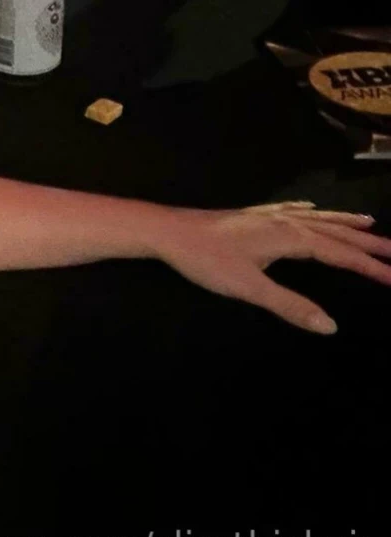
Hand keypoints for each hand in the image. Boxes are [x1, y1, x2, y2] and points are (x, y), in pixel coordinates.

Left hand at [156, 202, 390, 333]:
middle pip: (337, 232)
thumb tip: (331, 326)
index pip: (342, 253)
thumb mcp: (249, 288)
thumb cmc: (206, 259)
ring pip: (318, 219)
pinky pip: (294, 212)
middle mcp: (286, 222)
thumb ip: (290, 306)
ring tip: (371, 224)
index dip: (372, 266)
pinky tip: (311, 210)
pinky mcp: (252, 217)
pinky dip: (313, 213)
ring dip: (346, 223)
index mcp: (291, 237)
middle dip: (369, 243)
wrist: (167, 230)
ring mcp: (268, 217)